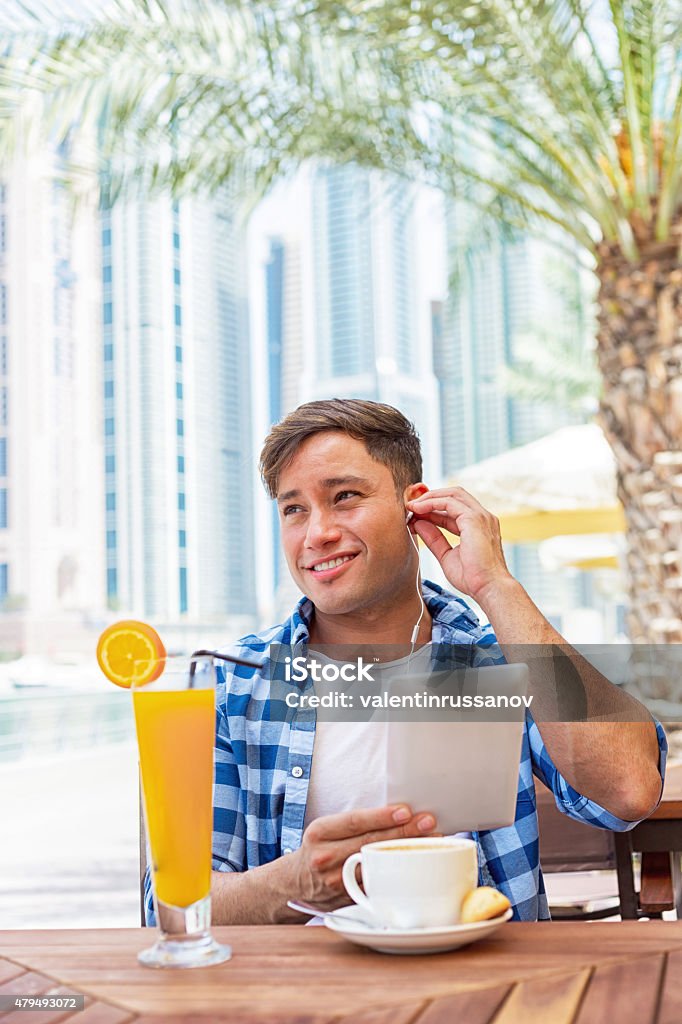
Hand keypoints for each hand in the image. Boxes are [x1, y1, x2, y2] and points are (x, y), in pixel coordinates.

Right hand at [284, 804, 437, 912]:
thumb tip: (398, 813)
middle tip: (429, 823)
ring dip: (406, 854)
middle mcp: (325, 857)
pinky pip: (376, 886)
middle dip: (403, 832)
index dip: (382, 817)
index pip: (355, 822)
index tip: (406, 811)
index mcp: (320, 832)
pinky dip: (398, 875)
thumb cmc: (317, 849)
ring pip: (377, 866)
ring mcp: (337, 881)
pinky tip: (416, 867)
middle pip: (370, 843)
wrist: (292, 884)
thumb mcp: (325, 830)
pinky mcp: (347, 899)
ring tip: (432, 842)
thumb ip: (353, 824)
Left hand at [406, 486, 512, 602]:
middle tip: (410, 505)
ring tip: (411, 506)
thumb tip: (418, 523)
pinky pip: (449, 502)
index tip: (413, 514)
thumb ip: (434, 539)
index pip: (453, 509)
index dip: (432, 509)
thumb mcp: (447, 555)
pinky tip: (418, 509)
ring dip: (429, 498)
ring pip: (452, 494)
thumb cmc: (472, 578)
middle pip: (454, 494)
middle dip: (431, 496)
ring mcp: (480, 516)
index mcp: (478, 526)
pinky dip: (432, 503)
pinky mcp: (474, 519)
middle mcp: (482, 517)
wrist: (488, 588)